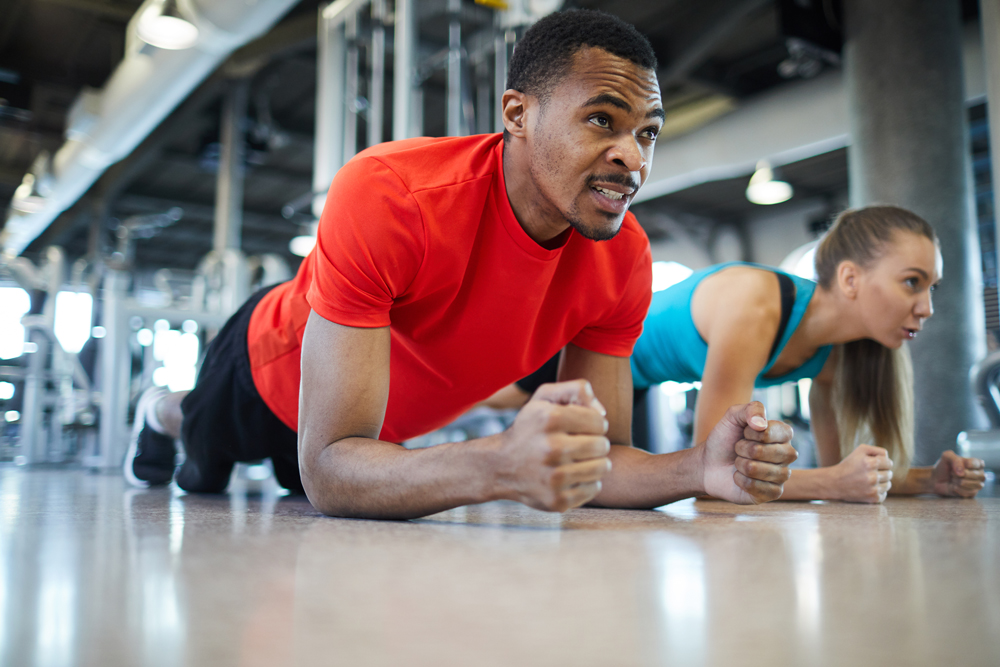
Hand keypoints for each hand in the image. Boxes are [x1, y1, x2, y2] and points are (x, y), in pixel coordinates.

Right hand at [494, 380, 611, 511]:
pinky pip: (594, 489)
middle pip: (602, 445)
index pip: (599, 421)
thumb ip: (576, 390)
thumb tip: (602, 412)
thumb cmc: (529, 429)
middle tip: (580, 444)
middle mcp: (551, 449)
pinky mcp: (557, 500)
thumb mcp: (544, 398)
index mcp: (550, 419)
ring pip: (602, 468)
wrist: (500, 466)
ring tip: (579, 459)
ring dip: (595, 463)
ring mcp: (554, 478)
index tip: (582, 427)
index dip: (594, 423)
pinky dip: (587, 482)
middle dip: (596, 443)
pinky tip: (571, 475)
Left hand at [700, 402, 796, 503]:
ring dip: (741, 465)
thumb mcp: (733, 416)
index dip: (754, 433)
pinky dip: (741, 481)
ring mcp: (782, 475)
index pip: (779, 432)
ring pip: (761, 470)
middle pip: (769, 452)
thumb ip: (750, 409)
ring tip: (738, 463)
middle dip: (744, 449)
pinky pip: (758, 488)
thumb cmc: (724, 439)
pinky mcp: (773, 493)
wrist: (709, 463)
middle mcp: (787, 454)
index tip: (744, 432)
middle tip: (738, 449)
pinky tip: (739, 477)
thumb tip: (762, 424)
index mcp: (783, 434)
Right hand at [832, 444, 892, 502]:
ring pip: (888, 485)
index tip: (875, 465)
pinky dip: (877, 492)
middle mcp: (872, 477)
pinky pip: (883, 495)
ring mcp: (873, 489)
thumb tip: (888, 458)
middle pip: (889, 474)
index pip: (889, 463)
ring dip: (881, 483)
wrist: (834, 482)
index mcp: (870, 463)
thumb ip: (877, 450)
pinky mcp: (872, 499)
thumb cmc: (848, 465)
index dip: (883, 463)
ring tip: (868, 481)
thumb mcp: (860, 450)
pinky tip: (867, 489)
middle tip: (870, 473)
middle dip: (881, 473)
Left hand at [931, 450, 985, 497]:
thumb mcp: (947, 456)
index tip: (955, 464)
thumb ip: (955, 459)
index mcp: (977, 463)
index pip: (976, 463)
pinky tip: (953, 486)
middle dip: (960, 474)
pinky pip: (968, 492)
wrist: (936, 479)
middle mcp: (980, 474)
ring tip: (953, 479)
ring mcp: (978, 485)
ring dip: (959, 482)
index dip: (964, 464)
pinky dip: (957, 489)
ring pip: (973, 484)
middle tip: (952, 473)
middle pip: (976, 475)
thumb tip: (962, 473)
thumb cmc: (944, 467)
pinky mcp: (972, 494)